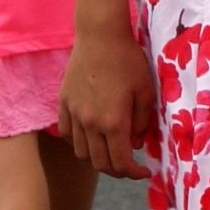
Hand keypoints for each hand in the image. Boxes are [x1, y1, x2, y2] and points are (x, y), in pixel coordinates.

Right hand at [59, 24, 154, 177]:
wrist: (100, 36)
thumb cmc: (128, 61)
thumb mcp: (146, 92)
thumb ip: (141, 123)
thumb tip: (135, 143)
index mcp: (113, 122)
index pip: (121, 163)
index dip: (133, 174)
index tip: (143, 172)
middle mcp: (90, 123)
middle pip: (99, 163)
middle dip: (117, 170)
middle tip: (129, 166)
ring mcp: (73, 114)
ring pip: (81, 152)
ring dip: (97, 158)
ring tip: (110, 151)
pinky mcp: (63, 103)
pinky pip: (67, 134)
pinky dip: (79, 143)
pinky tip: (90, 136)